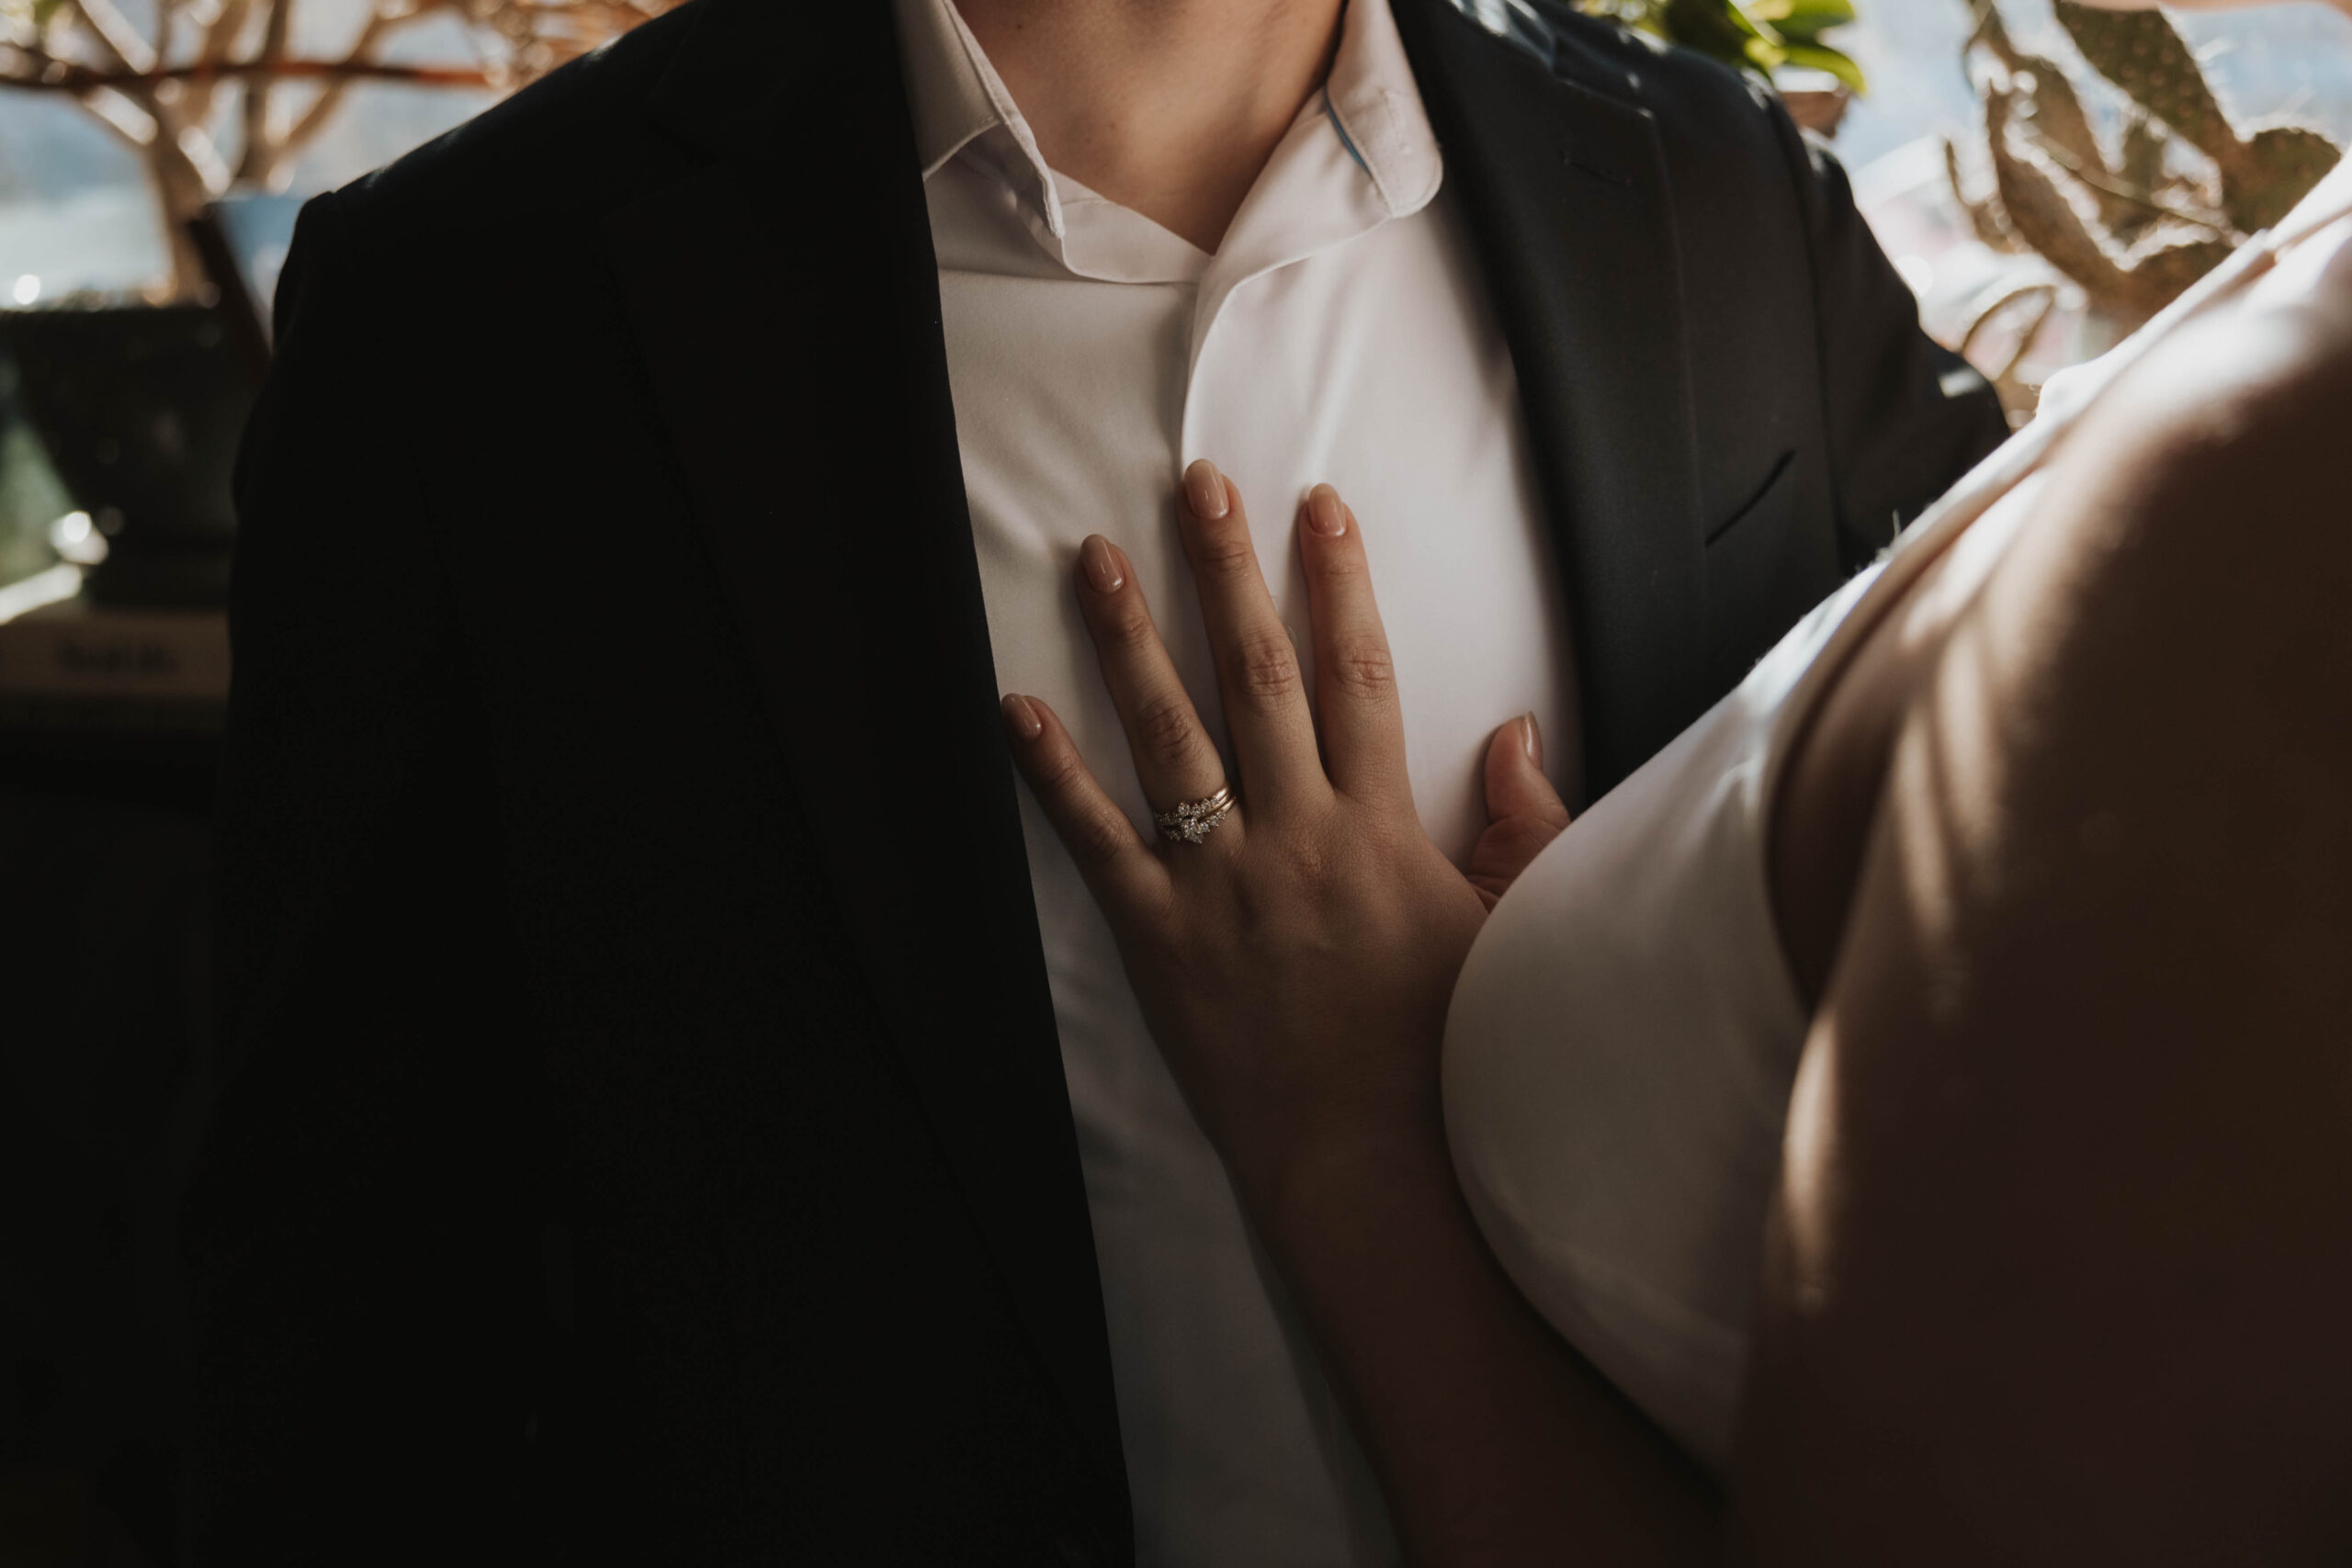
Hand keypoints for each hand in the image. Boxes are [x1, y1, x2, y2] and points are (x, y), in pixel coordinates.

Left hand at [999, 461, 1568, 1208]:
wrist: (1371, 1162)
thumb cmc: (1447, 1051)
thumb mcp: (1513, 933)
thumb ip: (1523, 827)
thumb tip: (1514, 731)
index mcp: (1380, 829)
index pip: (1358, 676)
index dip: (1338, 584)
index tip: (1316, 508)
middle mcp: (1294, 837)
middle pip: (1256, 677)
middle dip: (1226, 572)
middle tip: (1196, 487)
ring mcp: (1218, 884)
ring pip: (1168, 737)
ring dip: (1129, 641)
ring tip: (1096, 560)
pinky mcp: (1157, 937)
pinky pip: (1096, 841)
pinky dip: (1053, 775)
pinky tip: (1015, 708)